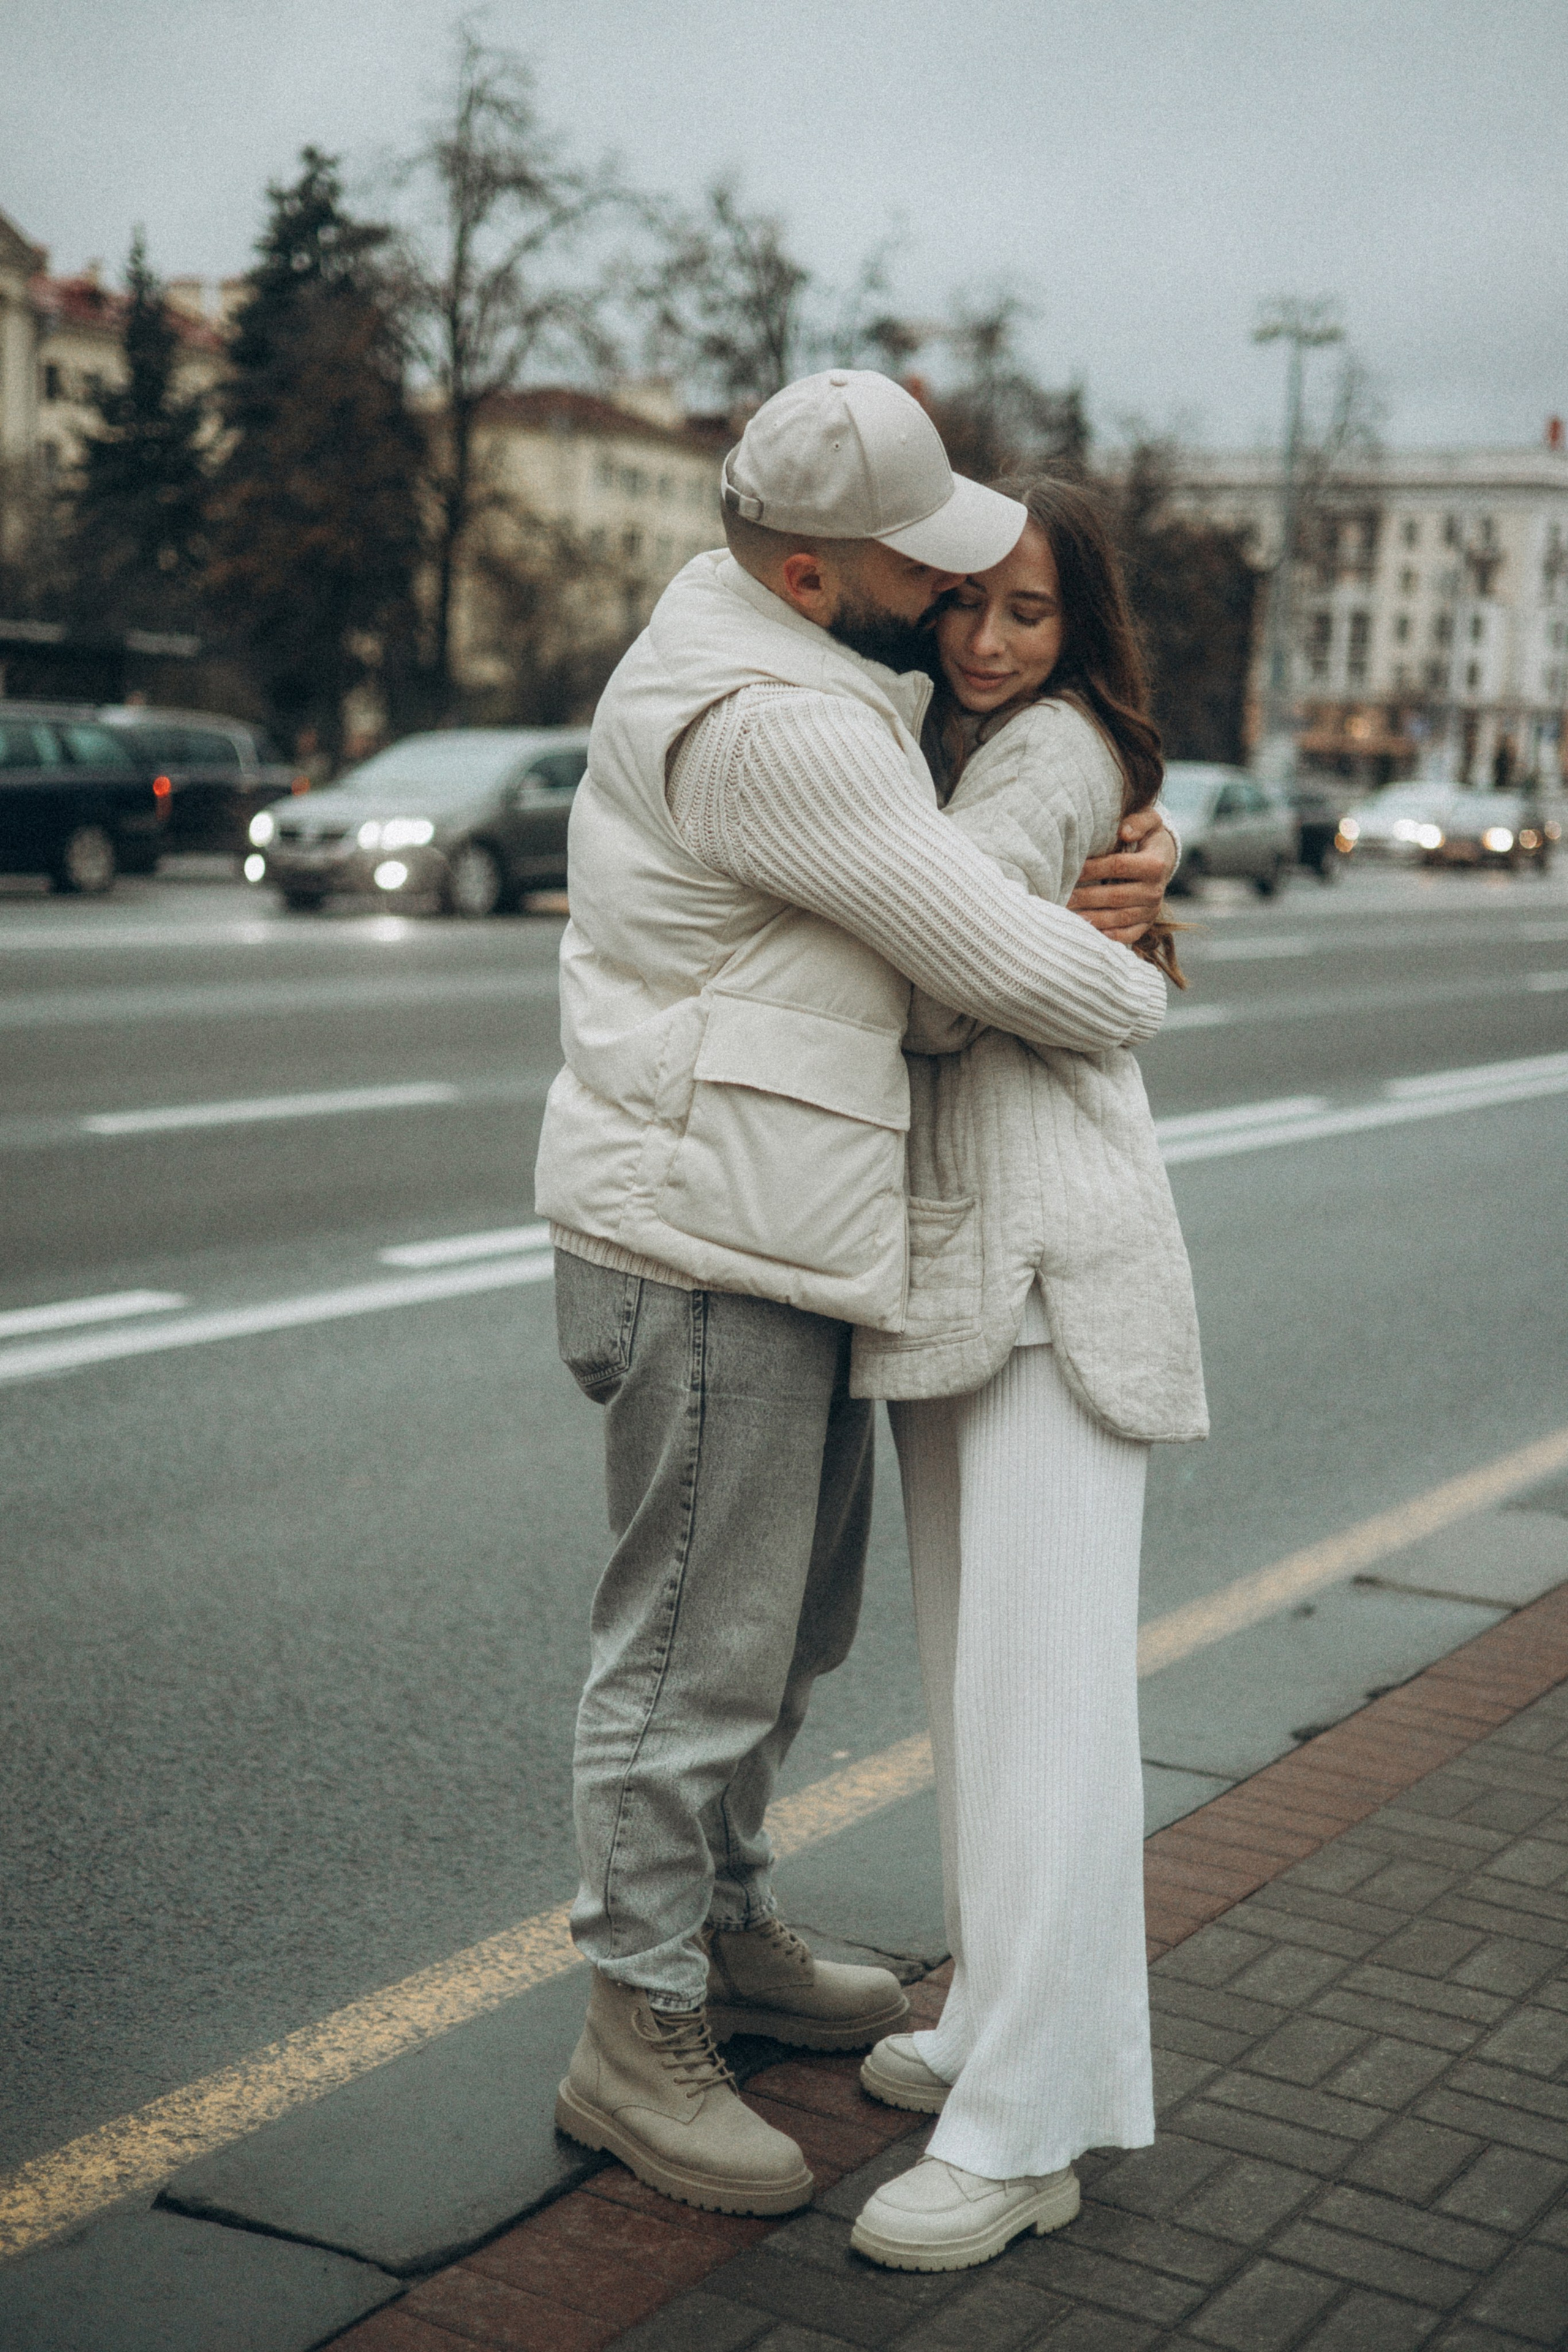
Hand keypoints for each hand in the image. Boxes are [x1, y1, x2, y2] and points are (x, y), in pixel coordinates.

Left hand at [1068, 807, 1177, 942]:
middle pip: (1116, 896)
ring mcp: (1152, 910)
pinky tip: (1090, 936)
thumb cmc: (1148, 835)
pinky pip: (1128, 935)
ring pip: (1120, 918)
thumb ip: (1139, 821)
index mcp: (1155, 864)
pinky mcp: (1147, 923)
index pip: (1118, 867)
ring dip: (1094, 920)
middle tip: (1062, 898)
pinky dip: (1110, 937)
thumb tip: (1124, 832)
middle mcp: (1155, 890)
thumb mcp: (1150, 821)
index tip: (1072, 870)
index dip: (1094, 869)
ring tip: (1069, 919)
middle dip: (1087, 898)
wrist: (1163, 857)